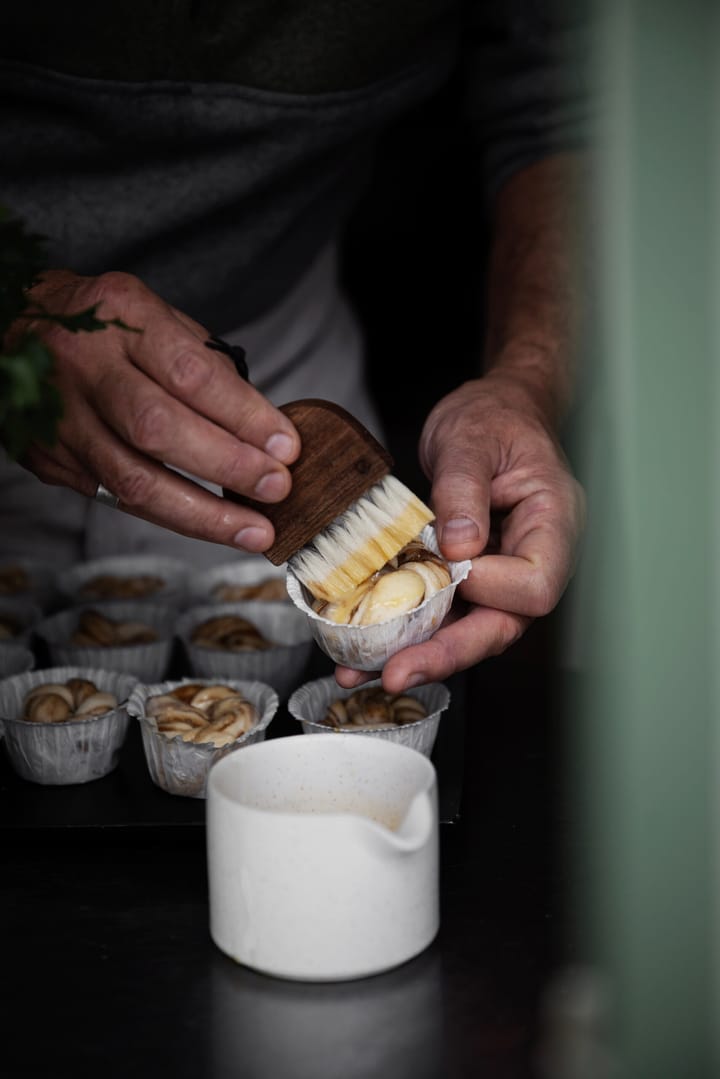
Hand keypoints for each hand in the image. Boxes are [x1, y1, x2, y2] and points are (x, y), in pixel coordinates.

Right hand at [15, 269, 300, 549]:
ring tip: (254, 530)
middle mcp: (83, 366)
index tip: (285, 446)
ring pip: (133, 480)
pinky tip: (209, 525)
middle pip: (159, 430)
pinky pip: (115, 497)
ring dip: (203, 515)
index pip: (190, 374)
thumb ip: (202, 362)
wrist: (11, 325)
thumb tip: (263, 426)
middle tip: (276, 488)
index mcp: (119, 316)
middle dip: (227, 466)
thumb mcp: (152, 313)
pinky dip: (169, 515)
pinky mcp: (50, 458)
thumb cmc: (101, 323)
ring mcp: (61, 417)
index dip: (243, 416)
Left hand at [335, 370, 585, 690]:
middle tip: (396, 673)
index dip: (491, 587)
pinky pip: (445, 615)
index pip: (535, 585)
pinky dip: (406, 633)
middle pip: (501, 626)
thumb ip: (463, 490)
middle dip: (447, 652)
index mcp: (553, 523)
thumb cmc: (494, 418)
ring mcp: (503, 575)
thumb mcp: (471, 439)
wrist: (491, 414)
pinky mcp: (472, 580)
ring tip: (362, 671)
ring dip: (417, 654)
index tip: (450, 566)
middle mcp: (534, 559)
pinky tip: (365, 651)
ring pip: (468, 631)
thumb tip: (458, 548)